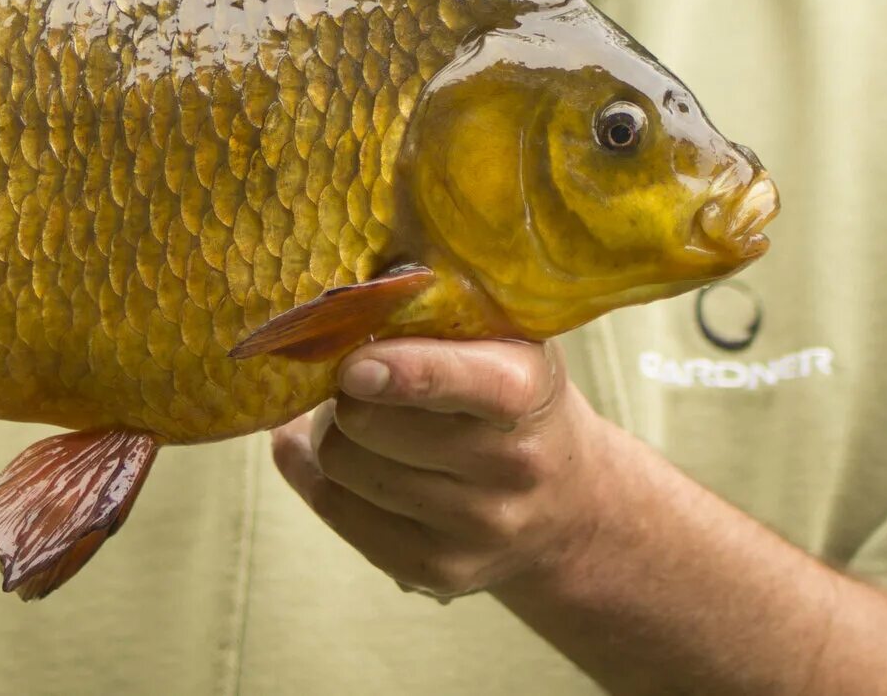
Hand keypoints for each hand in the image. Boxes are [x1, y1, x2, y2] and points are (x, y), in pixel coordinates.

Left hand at [270, 337, 601, 600]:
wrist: (569, 505)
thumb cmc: (514, 399)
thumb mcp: (503, 340)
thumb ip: (434, 315)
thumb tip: (334, 314)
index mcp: (526, 388)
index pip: (462, 380)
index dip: (400, 371)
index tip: (354, 366)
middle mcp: (509, 463)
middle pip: (368, 421)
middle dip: (345, 393)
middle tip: (353, 380)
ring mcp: (476, 527)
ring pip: (344, 465)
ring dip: (332, 434)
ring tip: (359, 420)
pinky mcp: (437, 572)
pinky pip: (336, 512)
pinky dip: (317, 478)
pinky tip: (336, 457)